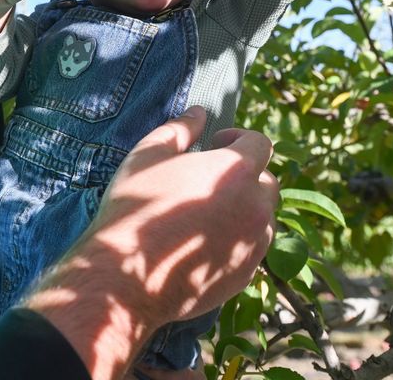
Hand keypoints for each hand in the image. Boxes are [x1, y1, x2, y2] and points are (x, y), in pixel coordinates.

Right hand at [25, 107, 278, 379]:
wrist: (126, 279)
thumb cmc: (134, 210)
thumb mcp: (148, 156)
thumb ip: (179, 129)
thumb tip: (199, 112)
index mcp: (236, 171)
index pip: (260, 144)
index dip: (239, 138)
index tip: (215, 143)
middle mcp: (255, 207)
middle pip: (266, 181)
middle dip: (244, 174)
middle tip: (208, 178)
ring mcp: (253, 244)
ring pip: (262, 217)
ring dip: (243, 207)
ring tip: (207, 211)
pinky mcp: (245, 274)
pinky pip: (251, 248)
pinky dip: (236, 239)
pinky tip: (203, 242)